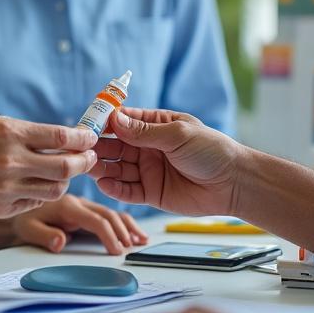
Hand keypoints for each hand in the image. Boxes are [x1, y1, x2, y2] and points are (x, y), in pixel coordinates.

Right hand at [0, 112, 97, 217]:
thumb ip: (18, 128)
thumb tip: (51, 133)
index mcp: (8, 132)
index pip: (60, 137)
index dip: (82, 139)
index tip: (89, 138)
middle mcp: (11, 160)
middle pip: (66, 166)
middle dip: (84, 162)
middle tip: (89, 158)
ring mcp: (7, 187)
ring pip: (56, 189)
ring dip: (66, 181)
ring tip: (64, 173)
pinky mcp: (2, 208)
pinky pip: (35, 202)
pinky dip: (41, 194)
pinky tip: (37, 185)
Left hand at [10, 195, 148, 254]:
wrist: (17, 205)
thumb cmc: (23, 219)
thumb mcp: (27, 230)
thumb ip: (44, 235)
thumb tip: (61, 242)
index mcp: (67, 205)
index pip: (94, 220)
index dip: (108, 235)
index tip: (117, 251)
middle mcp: (78, 202)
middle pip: (107, 214)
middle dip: (122, 231)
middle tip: (133, 248)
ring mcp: (83, 204)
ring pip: (111, 212)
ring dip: (127, 225)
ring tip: (141, 240)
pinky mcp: (85, 209)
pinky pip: (107, 214)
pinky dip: (122, 223)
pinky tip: (133, 233)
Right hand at [87, 108, 243, 215]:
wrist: (233, 183)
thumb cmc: (211, 151)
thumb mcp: (178, 135)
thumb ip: (144, 132)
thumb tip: (115, 120)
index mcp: (155, 127)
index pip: (123, 122)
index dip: (104, 123)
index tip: (87, 125)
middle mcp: (147, 148)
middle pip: (115, 146)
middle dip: (98, 147)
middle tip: (81, 149)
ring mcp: (148, 170)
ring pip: (117, 168)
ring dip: (102, 167)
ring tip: (88, 167)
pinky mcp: (150, 192)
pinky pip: (127, 190)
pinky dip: (114, 188)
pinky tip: (104, 184)